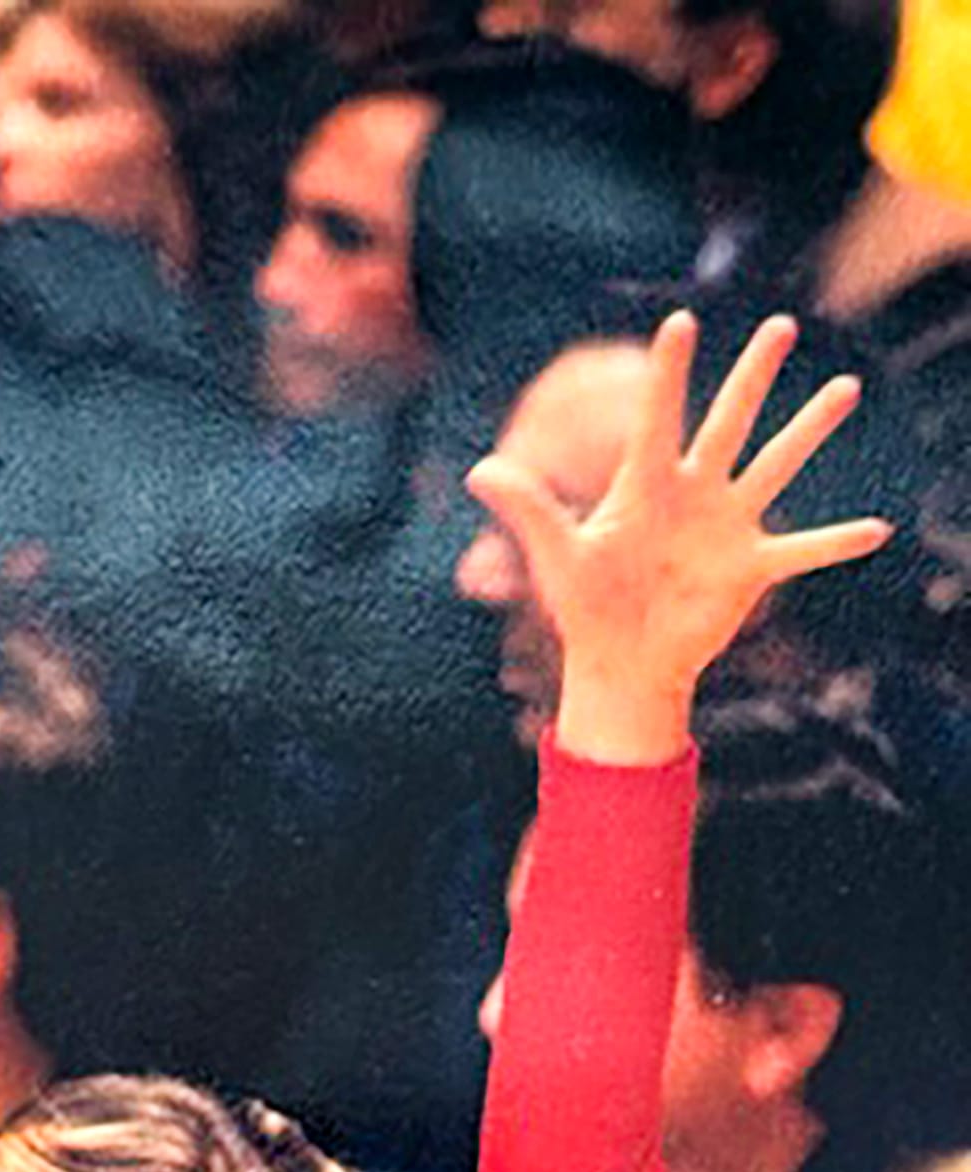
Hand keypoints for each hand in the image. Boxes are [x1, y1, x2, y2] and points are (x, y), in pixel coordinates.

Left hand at [466, 312, 889, 759]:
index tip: (680, 321)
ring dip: (810, 429)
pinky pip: (803, 550)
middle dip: (755, 374)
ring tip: (845, 387)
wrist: (622, 663)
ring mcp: (728, 526)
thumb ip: (527, 507)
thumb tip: (479, 470)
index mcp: (647, 483)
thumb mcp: (556, 554)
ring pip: (776, 465)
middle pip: (731, 420)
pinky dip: (837, 543)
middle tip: (781, 324)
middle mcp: (694, 492)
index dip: (669, 371)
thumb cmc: (587, 606)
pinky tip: (877, 530)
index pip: (659, 415)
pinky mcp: (751, 568)